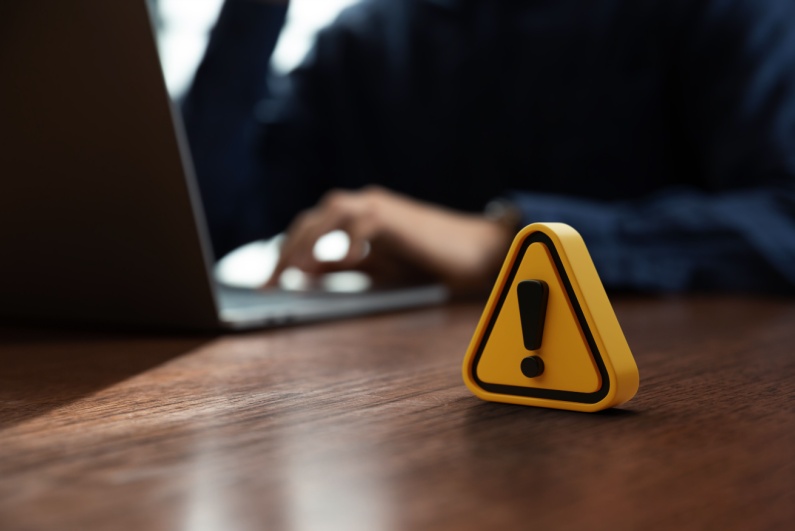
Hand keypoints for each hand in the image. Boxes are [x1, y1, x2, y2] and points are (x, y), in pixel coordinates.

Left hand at [265, 186, 515, 296]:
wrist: (473, 251)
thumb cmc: (427, 260)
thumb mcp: (376, 269)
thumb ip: (342, 269)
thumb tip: (304, 274)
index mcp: (355, 218)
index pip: (309, 229)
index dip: (285, 253)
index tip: (269, 282)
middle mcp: (363, 206)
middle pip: (312, 219)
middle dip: (287, 249)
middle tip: (270, 282)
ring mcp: (379, 207)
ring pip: (331, 212)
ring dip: (310, 239)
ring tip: (295, 267)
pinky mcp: (396, 216)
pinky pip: (366, 221)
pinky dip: (351, 239)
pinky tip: (344, 260)